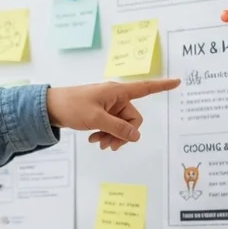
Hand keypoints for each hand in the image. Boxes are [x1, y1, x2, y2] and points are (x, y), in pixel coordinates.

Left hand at [45, 78, 180, 150]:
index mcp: (117, 92)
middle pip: (132, 119)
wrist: (50, 108)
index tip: (178, 82)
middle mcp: (116, 97)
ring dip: (113, 137)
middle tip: (109, 146)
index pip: (145, 88)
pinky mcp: (101, 113)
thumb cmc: (72, 106)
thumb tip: (136, 136)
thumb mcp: (96, 119)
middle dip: (123, 134)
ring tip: (99, 143)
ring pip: (121, 126)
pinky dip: (105, 134)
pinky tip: (94, 140)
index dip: (162, 86)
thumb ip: (118, 128)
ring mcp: (108, 106)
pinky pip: (111, 126)